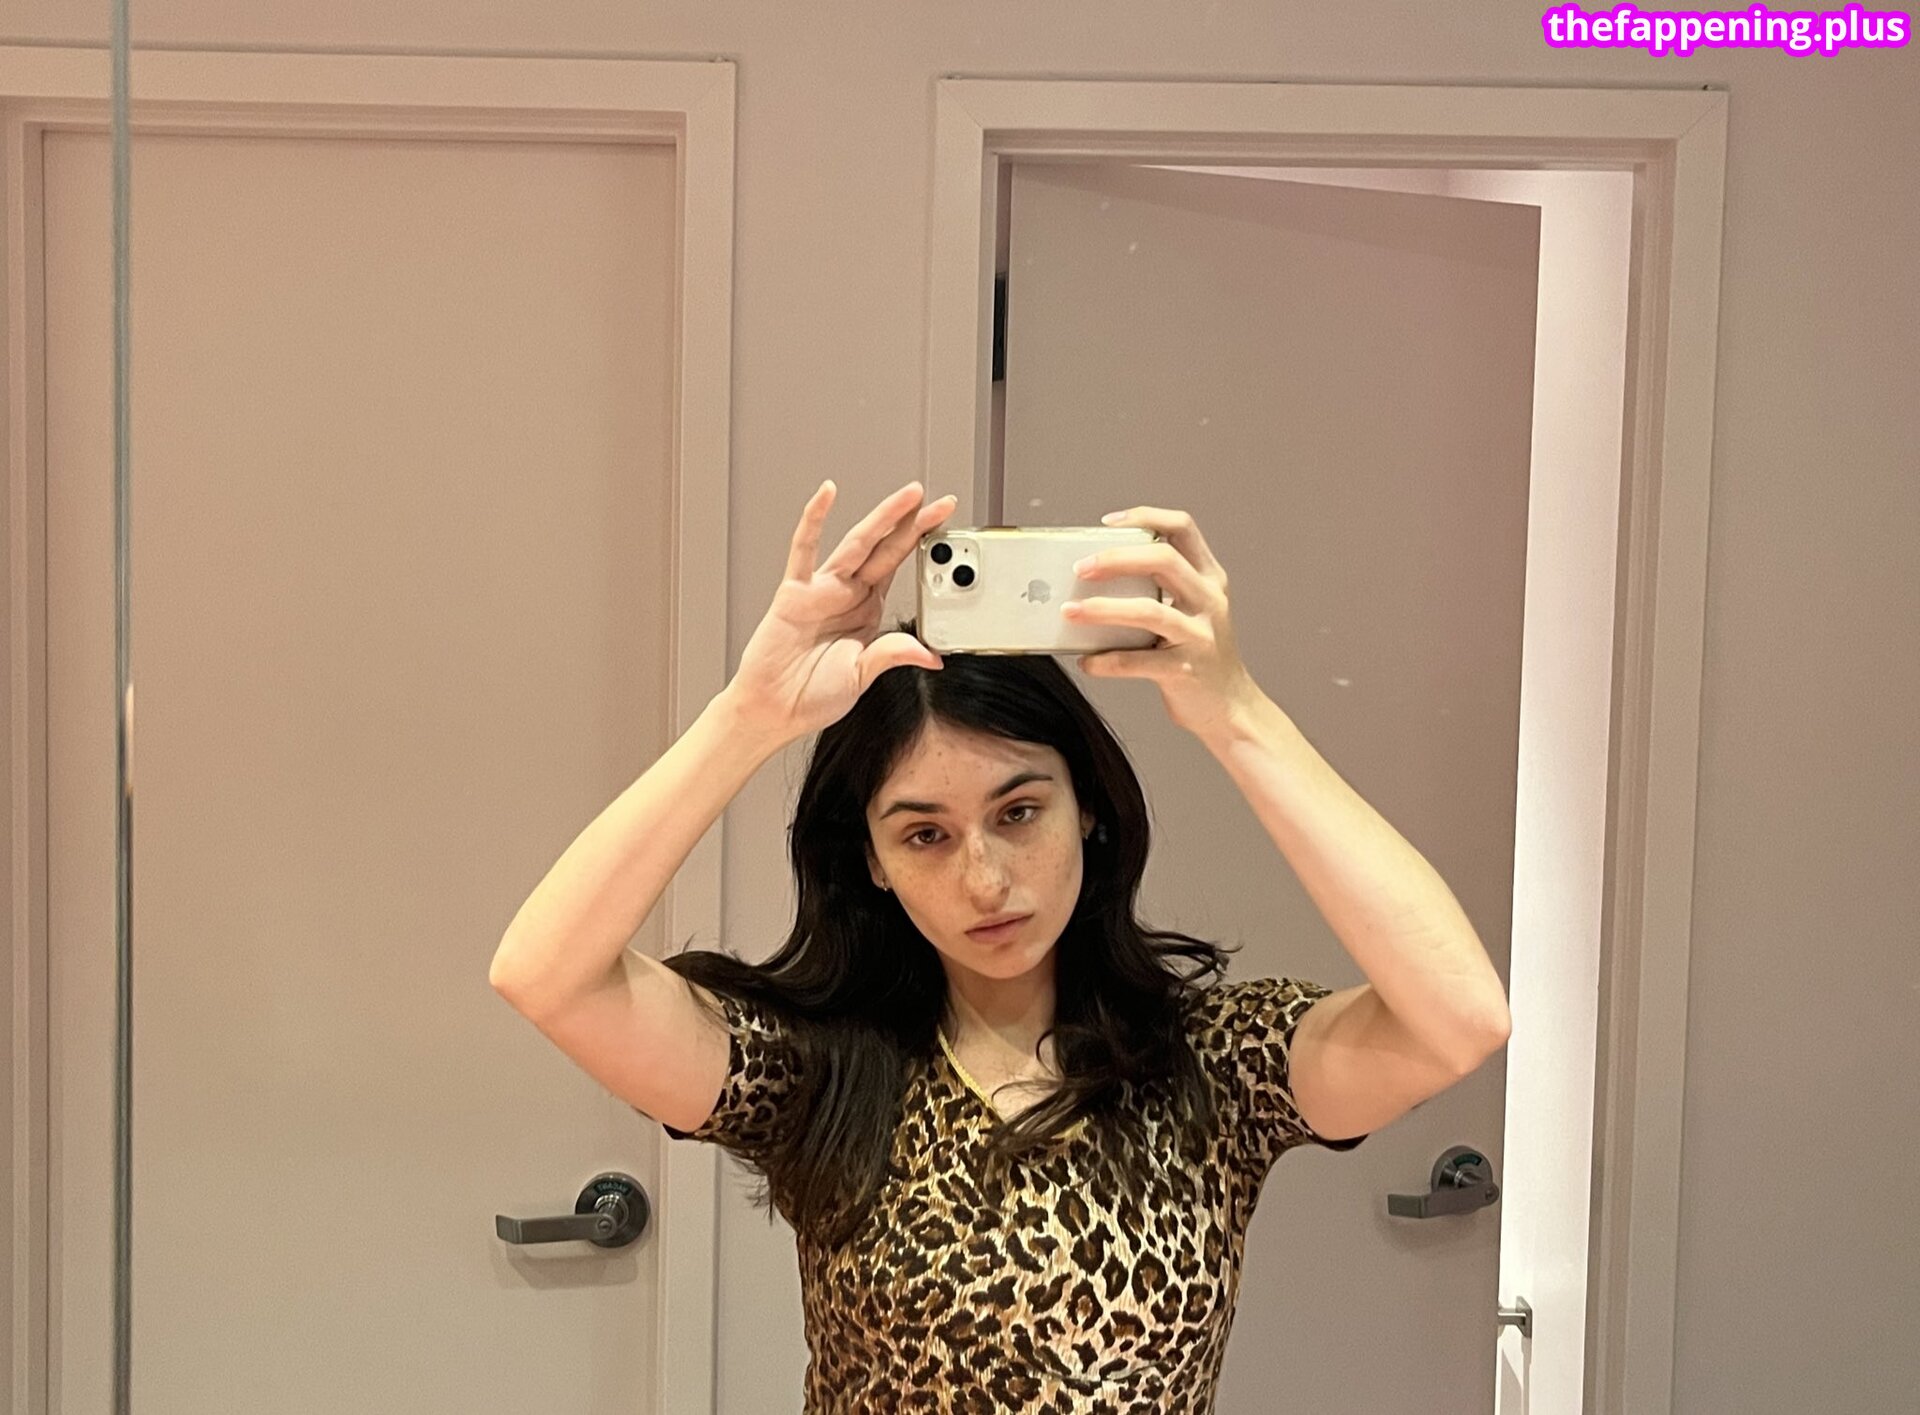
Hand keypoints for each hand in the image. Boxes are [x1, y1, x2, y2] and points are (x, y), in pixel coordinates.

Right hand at [724, 479, 953, 743]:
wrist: (773, 711)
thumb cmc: (810, 696)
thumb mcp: (863, 676)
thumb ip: (892, 656)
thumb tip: (931, 655)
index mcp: (866, 611)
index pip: (899, 567)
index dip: (921, 543)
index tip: (946, 523)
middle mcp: (846, 594)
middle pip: (885, 548)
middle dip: (912, 522)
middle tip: (938, 499)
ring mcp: (821, 590)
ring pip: (857, 543)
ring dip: (883, 517)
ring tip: (909, 495)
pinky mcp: (794, 593)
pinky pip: (804, 550)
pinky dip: (814, 520)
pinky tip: (827, 494)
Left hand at [1063, 506, 1261, 737]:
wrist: (1231, 708)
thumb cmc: (1199, 656)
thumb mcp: (1191, 612)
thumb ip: (1158, 590)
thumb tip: (1092, 579)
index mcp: (1210, 579)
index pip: (1182, 528)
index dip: (1145, 516)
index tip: (1107, 523)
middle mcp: (1209, 601)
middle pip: (1163, 559)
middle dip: (1115, 559)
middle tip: (1079, 569)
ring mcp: (1200, 636)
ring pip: (1149, 611)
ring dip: (1102, 609)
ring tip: (1070, 612)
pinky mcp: (1186, 671)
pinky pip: (1138, 661)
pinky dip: (1106, 661)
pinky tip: (1087, 662)